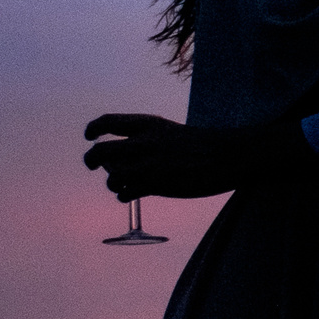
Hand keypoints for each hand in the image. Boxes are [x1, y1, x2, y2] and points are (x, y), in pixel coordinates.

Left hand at [83, 114, 239, 200]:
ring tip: (123, 184)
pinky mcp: (156, 185)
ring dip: (113, 182)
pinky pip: (126, 193)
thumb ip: (146, 140)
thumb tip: (123, 159)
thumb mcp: (171, 132)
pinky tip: (131, 194)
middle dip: (91, 159)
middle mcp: (144, 143)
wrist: (228, 155)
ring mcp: (149, 164)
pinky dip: (124, 195)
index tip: (90, 136)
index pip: (108, 122)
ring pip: (112, 177)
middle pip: (100, 152)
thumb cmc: (203, 146)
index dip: (93, 129)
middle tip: (92, 164)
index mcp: (148, 125)